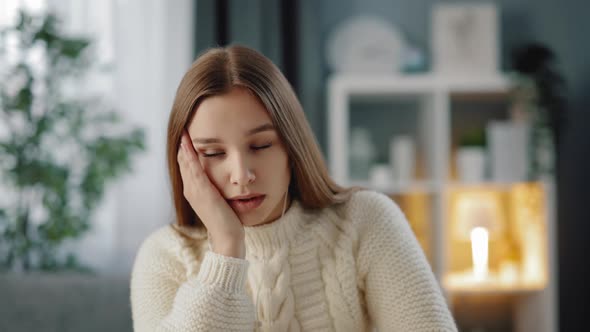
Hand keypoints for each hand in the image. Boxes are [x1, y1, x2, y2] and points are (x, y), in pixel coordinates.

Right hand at [177, 130, 244, 258]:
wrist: (227, 237)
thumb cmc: (227, 220)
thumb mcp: (219, 199)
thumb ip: (215, 188)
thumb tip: (220, 178)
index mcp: (193, 190)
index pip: (186, 165)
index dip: (186, 150)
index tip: (187, 134)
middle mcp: (190, 189)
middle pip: (183, 161)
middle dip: (182, 144)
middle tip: (182, 126)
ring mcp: (194, 190)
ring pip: (186, 163)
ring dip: (184, 146)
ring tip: (182, 130)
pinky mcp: (202, 192)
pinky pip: (194, 169)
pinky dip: (190, 155)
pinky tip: (188, 144)